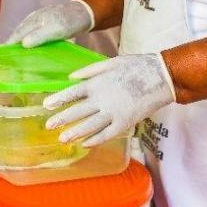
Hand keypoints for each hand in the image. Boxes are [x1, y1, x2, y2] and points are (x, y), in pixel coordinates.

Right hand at [6, 0, 94, 46]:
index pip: (17, 34)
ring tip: (15, 54)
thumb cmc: (70, 22)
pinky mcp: (45, 24)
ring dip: (19, 42)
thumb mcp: (56, 30)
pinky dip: (28, 40)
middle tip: (5, 56)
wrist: (84, 13)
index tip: (0, 54)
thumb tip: (23, 44)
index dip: (9, 44)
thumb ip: (39, 36)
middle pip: (19, 32)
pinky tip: (30, 47)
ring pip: (25, 32)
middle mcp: (33, 19)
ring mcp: (39, 20)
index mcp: (34, 20)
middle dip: (12, 43)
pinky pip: (32, 33)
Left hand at [42, 53, 175, 146]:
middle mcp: (102, 99)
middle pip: (77, 112)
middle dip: (61, 120)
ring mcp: (113, 112)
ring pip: (89, 126)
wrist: (160, 77)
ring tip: (62, 139)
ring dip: (75, 133)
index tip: (46, 105)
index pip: (72, 93)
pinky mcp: (125, 122)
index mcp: (96, 83)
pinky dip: (95, 140)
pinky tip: (86, 144)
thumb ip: (89, 71)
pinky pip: (107, 134)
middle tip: (48, 126)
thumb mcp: (109, 62)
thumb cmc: (134, 67)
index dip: (58, 100)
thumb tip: (71, 77)